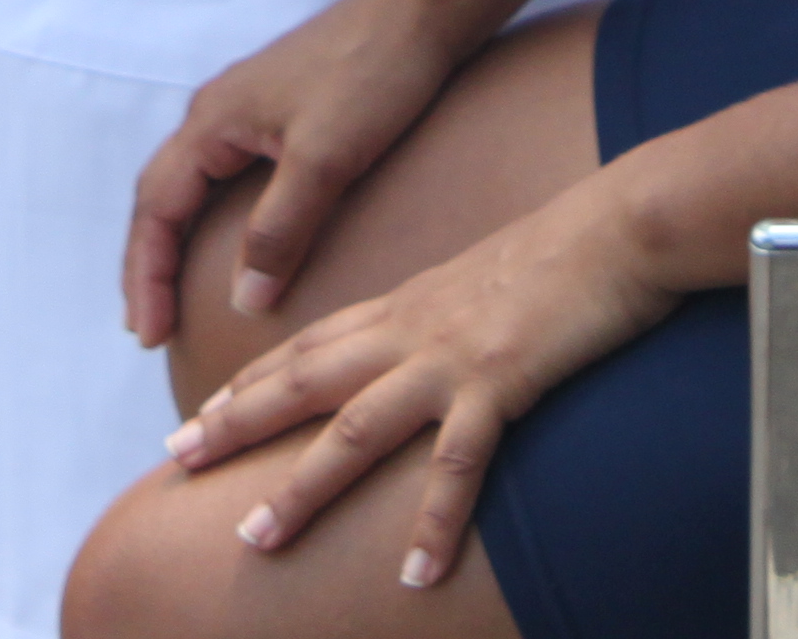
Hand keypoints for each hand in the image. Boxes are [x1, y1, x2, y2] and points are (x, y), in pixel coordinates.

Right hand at [125, 0, 486, 346]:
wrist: (426, 7)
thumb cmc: (375, 72)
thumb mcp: (326, 160)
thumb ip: (280, 230)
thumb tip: (243, 302)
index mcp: (213, 120)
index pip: (157, 209)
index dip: (146, 276)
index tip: (147, 336)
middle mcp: (218, 110)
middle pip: (161, 196)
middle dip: (148, 264)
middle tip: (147, 328)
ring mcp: (248, 107)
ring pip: (192, 183)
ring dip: (175, 240)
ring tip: (172, 295)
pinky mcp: (282, 108)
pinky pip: (225, 173)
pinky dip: (211, 216)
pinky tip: (231, 240)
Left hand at [167, 185, 680, 588]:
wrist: (622, 224)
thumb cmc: (567, 251)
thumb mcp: (484, 278)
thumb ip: (445, 315)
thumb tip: (429, 346)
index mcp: (406, 303)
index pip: (308, 345)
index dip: (248, 381)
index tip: (196, 417)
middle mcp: (411, 328)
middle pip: (302, 380)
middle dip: (234, 424)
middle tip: (174, 463)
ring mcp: (450, 357)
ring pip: (353, 429)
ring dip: (301, 489)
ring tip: (255, 540)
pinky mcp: (500, 380)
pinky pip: (457, 464)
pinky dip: (434, 521)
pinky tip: (417, 574)